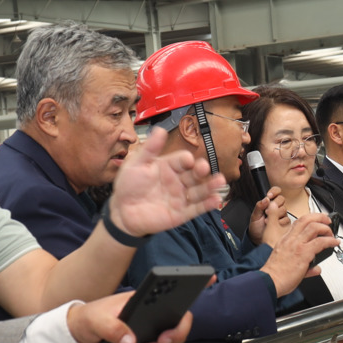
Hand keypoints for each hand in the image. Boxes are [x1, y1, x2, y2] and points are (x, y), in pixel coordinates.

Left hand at [68, 293, 193, 342]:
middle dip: (177, 333)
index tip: (209, 278)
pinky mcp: (149, 339)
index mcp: (142, 299)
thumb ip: (112, 329)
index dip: (191, 283)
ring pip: (175, 337)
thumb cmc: (89, 319)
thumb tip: (132, 341)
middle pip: (180, 319)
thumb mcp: (96, 321)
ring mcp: (152, 325)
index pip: (170, 289)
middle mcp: (152, 310)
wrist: (81, 332)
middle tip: (161, 341)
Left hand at [106, 128, 225, 237]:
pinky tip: (216, 199)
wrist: (122, 211)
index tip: (187, 159)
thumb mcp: (137, 163)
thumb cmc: (128, 185)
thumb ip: (150, 148)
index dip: (185, 159)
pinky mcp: (181, 213)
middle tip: (204, 167)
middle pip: (194, 174)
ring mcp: (180, 197)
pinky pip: (197, 208)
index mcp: (168, 166)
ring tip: (220, 181)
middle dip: (201, 170)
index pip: (181, 160)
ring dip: (210, 186)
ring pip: (199, 190)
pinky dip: (207, 204)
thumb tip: (160, 129)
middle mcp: (177, 181)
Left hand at [248, 189, 286, 246]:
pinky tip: (274, 224)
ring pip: (284, 209)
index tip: (269, 196)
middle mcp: (276, 207)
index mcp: (268, 203)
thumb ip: (259, 206)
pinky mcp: (285, 222)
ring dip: (275, 214)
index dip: (274, 191)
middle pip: (281, 199)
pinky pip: (287, 219)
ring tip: (267, 220)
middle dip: (274, 204)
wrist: (257, 239)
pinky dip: (280, 221)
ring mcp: (282, 215)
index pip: (275, 191)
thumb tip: (266, 199)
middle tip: (266, 212)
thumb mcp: (254, 216)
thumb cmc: (256, 227)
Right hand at [263, 212, 333, 294]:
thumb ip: (305, 266)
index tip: (318, 221)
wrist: (269, 282)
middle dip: (320, 217)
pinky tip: (334, 243)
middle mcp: (290, 239)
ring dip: (326, 228)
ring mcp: (297, 245)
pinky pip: (320, 242)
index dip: (310, 219)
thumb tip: (316, 269)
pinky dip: (330, 240)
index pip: (298, 223)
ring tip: (331, 234)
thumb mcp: (287, 263)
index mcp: (285, 240)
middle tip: (327, 221)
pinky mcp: (303, 253)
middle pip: (306, 219)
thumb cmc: (275, 275)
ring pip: (314, 227)